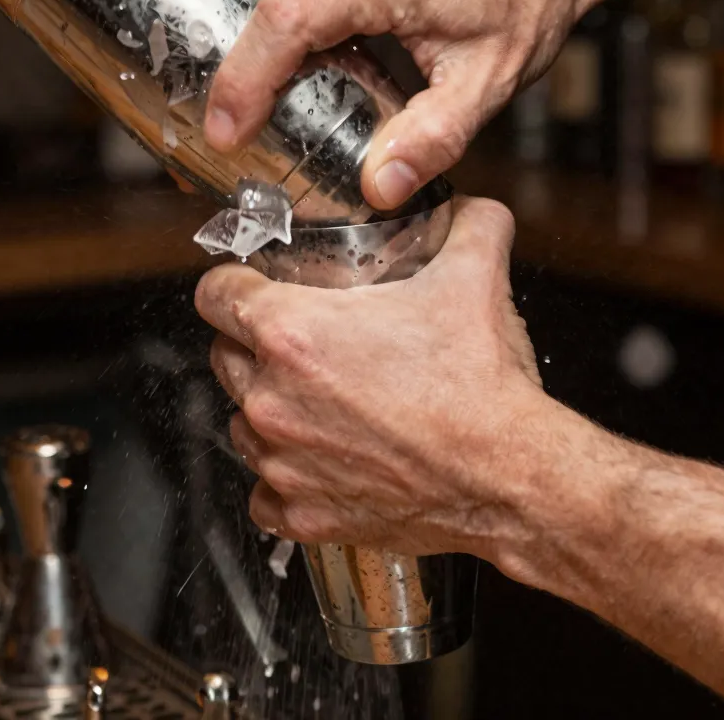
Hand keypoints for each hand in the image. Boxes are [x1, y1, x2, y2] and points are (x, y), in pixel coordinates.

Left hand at [193, 196, 574, 556]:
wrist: (508, 477)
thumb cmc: (481, 390)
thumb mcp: (477, 277)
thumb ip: (468, 225)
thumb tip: (469, 209)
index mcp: (295, 334)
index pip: (215, 294)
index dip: (235, 282)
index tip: (255, 287)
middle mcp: (275, 399)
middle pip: (224, 356)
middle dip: (254, 345)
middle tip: (305, 342)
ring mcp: (284, 462)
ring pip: (241, 424)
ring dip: (270, 409)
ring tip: (320, 402)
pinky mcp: (304, 513)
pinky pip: (265, 494)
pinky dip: (285, 478)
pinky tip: (321, 459)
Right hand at [205, 0, 628, 210]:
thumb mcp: (490, 82)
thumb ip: (434, 137)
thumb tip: (380, 186)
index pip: (287, 19)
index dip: (245, 77)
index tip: (226, 128)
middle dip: (219, 55)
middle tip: (219, 120)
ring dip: (234, 26)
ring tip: (237, 93)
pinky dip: (261, 7)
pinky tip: (278, 57)